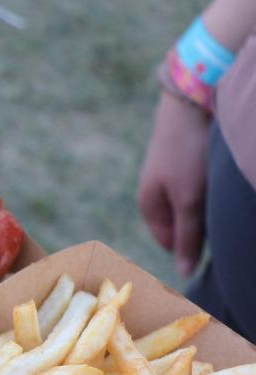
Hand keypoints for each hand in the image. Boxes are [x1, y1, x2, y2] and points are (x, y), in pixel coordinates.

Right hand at [136, 93, 211, 277]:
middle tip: (224, 217)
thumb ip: (188, 236)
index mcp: (149, 206)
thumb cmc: (188, 152)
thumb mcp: (190, 199)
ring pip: (193, 204)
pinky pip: (199, 185)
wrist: (191, 100)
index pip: (171, 243)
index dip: (193, 247)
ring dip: (210, 205)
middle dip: (203, 225)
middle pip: (183, 224)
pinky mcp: (185, 159)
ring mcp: (170, 175)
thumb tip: (184, 274)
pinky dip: (212, 187)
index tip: (217, 242)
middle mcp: (156, 192)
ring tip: (225, 195)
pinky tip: (223, 178)